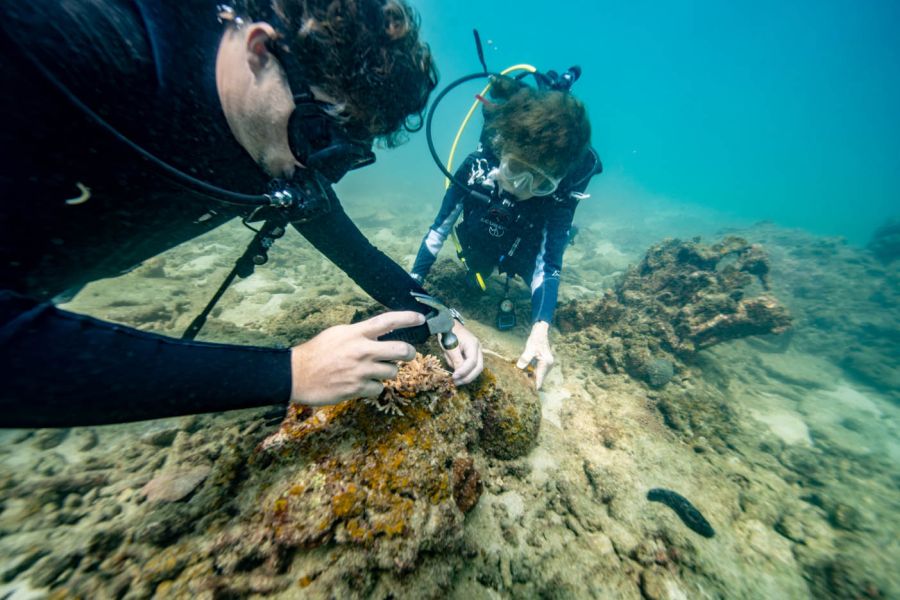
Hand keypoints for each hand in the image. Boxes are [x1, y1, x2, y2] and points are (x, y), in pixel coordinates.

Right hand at [289, 311, 422, 404]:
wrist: (296, 375)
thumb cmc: (316, 352)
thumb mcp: (338, 333)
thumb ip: (359, 333)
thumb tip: (378, 333)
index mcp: (356, 333)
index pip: (388, 321)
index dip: (407, 318)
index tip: (421, 318)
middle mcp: (362, 350)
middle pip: (402, 350)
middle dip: (409, 353)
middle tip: (407, 354)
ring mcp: (361, 371)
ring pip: (393, 372)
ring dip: (388, 372)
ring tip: (374, 371)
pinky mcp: (358, 388)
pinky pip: (379, 388)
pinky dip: (374, 388)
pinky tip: (362, 384)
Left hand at [443, 320, 482, 384]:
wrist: (449, 325)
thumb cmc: (449, 334)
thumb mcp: (449, 347)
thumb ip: (455, 359)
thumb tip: (458, 373)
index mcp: (473, 345)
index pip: (472, 362)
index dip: (464, 371)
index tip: (454, 377)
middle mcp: (478, 349)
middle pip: (478, 368)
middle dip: (468, 377)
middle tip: (456, 383)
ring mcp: (476, 352)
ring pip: (475, 368)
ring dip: (465, 374)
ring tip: (453, 373)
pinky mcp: (472, 355)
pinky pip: (470, 366)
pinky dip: (463, 370)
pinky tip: (455, 370)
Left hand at [516, 321, 553, 389]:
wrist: (541, 331)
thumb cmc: (536, 338)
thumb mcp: (530, 348)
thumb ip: (525, 358)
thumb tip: (519, 368)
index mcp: (546, 363)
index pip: (540, 379)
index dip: (533, 386)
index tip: (527, 392)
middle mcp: (548, 365)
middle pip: (539, 378)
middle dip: (531, 382)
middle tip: (520, 387)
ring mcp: (547, 364)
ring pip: (538, 375)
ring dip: (530, 377)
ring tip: (521, 381)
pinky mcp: (544, 362)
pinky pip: (538, 370)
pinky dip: (531, 372)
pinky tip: (523, 373)